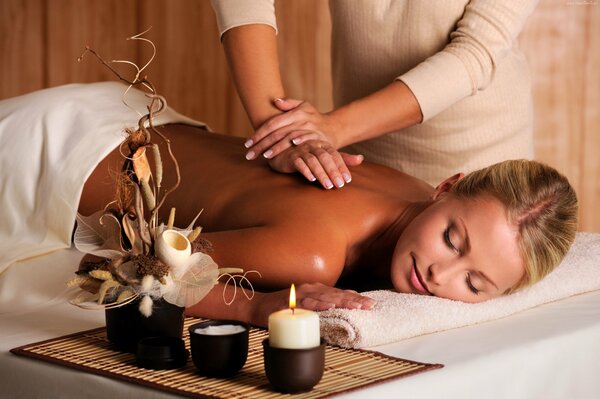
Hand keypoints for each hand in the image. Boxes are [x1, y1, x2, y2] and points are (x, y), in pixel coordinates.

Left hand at [244, 98, 338, 160]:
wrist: (334, 128)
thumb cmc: (314, 118)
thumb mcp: (304, 106)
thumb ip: (289, 104)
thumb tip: (275, 101)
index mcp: (294, 113)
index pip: (272, 123)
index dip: (258, 133)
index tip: (247, 143)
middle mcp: (301, 120)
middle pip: (277, 133)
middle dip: (262, 144)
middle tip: (250, 154)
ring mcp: (310, 129)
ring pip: (289, 138)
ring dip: (277, 147)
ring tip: (265, 156)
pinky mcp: (318, 138)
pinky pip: (306, 140)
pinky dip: (298, 143)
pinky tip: (289, 148)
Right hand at [251, 282, 375, 326]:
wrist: (257, 306)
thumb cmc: (282, 306)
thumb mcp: (306, 304)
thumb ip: (322, 303)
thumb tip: (342, 305)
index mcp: (316, 289)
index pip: (340, 293)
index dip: (356, 298)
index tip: (371, 303)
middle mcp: (311, 289)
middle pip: (337, 294)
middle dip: (355, 300)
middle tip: (370, 305)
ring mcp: (301, 294)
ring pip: (325, 297)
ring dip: (342, 301)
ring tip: (357, 306)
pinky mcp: (290, 302)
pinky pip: (307, 303)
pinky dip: (319, 305)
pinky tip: (329, 307)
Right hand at [267, 140, 363, 188]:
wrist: (282, 153)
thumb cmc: (307, 155)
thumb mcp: (325, 156)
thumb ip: (342, 158)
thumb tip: (361, 159)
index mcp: (322, 145)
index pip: (335, 155)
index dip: (342, 167)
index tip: (348, 180)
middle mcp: (312, 145)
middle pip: (325, 158)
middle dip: (333, 172)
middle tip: (340, 185)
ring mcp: (300, 150)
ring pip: (313, 161)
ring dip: (321, 174)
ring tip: (328, 186)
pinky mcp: (290, 157)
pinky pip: (299, 163)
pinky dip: (305, 171)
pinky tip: (311, 179)